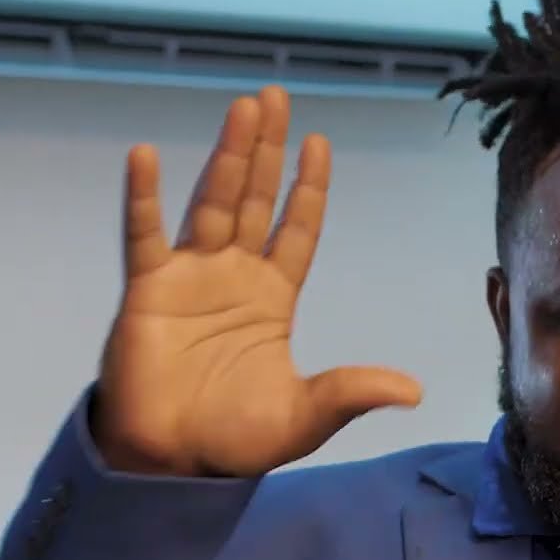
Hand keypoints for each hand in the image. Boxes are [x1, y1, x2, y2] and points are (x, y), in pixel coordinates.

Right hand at [94, 87, 421, 476]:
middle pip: (257, 199)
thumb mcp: (306, 415)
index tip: (318, 142)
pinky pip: (144, 234)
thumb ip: (352, 391)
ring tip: (242, 108)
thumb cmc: (236, 438)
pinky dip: (145, 196)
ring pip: (213, 202)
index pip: (297, 229)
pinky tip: (149, 156)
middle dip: (267, 150)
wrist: (172, 462)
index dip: (308, 188)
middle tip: (275, 97)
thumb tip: (415, 391)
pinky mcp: (148, 290)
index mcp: (274, 296)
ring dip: (227, 156)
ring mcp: (190, 276)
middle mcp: (235, 275)